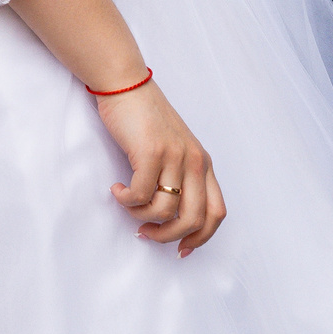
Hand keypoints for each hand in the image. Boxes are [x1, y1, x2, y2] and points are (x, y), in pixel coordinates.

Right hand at [95, 80, 225, 256]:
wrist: (126, 84)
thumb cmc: (144, 118)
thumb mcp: (173, 148)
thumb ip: (178, 176)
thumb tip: (168, 217)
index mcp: (203, 163)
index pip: (216, 213)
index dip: (200, 238)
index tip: (180, 249)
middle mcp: (194, 161)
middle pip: (193, 219)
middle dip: (168, 236)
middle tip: (145, 233)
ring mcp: (174, 156)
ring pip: (165, 210)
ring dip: (141, 216)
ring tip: (127, 203)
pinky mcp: (151, 152)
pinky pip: (140, 194)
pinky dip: (126, 199)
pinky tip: (117, 189)